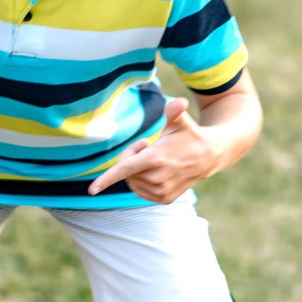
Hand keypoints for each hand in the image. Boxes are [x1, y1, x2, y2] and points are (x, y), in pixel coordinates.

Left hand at [86, 98, 221, 204]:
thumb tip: (179, 102)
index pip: (125, 169)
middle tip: (147, 144)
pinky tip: (157, 172)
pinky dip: (143, 181)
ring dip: (138, 170)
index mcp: (156, 159)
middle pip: (126, 171)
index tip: (91, 190)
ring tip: (155, 158)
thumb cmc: (189, 134)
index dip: (106, 179)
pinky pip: (141, 191)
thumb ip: (174, 112)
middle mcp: (157, 178)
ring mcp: (161, 191)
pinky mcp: (165, 199)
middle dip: (132, 157)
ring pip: (133, 182)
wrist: (209, 156)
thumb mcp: (180, 121)